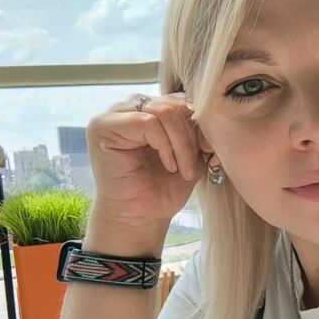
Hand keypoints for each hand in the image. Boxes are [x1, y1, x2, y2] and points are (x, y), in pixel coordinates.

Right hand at [86, 92, 208, 228]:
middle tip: (192, 165)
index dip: (199, 123)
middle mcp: (130, 107)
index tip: (209, 151)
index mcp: (150, 110)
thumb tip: (215, 114)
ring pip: (163, 111)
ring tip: (181, 169)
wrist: (140, 219)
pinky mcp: (103, 126)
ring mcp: (114, 114)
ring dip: (180, 143)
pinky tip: (168, 165)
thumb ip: (199, 131)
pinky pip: (147, 122)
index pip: (180, 100)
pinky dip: (165, 145)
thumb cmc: (162, 190)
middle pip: (173, 104)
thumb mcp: (191, 154)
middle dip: (191, 136)